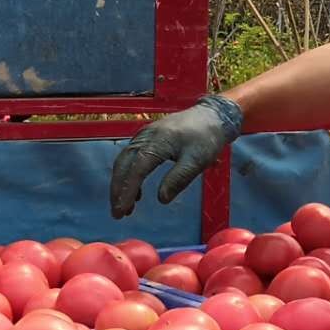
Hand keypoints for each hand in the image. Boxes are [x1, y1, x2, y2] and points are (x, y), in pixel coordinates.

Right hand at [109, 95, 242, 218]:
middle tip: (117, 214)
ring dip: (121, 184)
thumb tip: (162, 199)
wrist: (212, 116)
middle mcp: (145, 137)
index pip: (136, 170)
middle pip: (123, 165)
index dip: (127, 191)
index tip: (121, 211)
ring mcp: (144, 136)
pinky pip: (131, 157)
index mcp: (157, 142)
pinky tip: (136, 193)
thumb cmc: (206, 139)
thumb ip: (178, 179)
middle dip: (117, 190)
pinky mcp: (147, 138)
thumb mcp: (197, 161)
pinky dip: (129, 175)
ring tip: (125, 208)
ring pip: (124, 161)